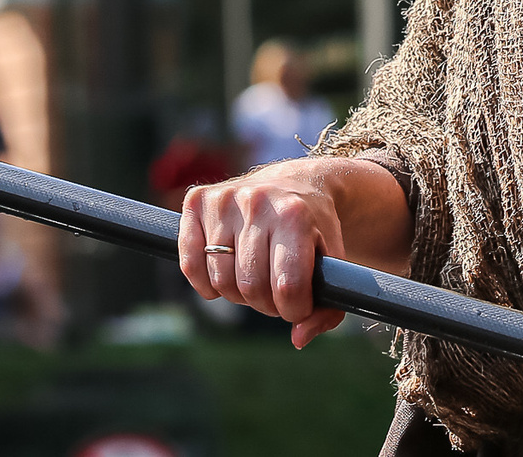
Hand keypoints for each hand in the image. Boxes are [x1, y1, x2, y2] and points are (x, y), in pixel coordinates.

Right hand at [177, 156, 411, 347]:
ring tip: (254, 276)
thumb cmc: (313, 231)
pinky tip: (224, 273)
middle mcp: (257, 202)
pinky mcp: (197, 200)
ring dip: (237, 294)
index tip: (298, 304)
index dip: (294, 309)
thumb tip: (298, 339)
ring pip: (220, 280)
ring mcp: (224, 199)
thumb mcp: (332, 263)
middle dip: (265, 303)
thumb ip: (327, 309)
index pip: (287, 287)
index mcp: (295, 215)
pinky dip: (205, 283)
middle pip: (250, 287)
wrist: (295, 183)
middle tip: (275, 290)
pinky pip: (190, 265)